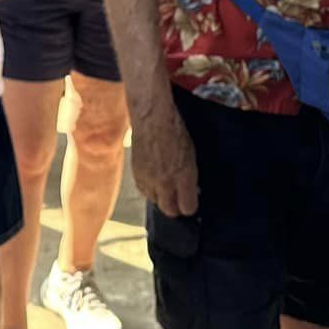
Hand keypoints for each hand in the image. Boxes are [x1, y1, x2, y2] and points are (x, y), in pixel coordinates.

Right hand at [129, 93, 197, 217]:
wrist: (152, 118)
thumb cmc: (175, 131)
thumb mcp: (191, 155)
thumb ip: (190, 177)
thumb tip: (192, 191)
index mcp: (183, 176)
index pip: (188, 207)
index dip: (190, 206)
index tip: (191, 202)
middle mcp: (165, 181)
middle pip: (169, 210)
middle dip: (176, 208)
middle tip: (179, 201)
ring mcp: (149, 179)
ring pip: (155, 201)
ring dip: (161, 198)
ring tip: (166, 187)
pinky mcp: (136, 174)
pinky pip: (143, 191)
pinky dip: (149, 189)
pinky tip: (154, 180)